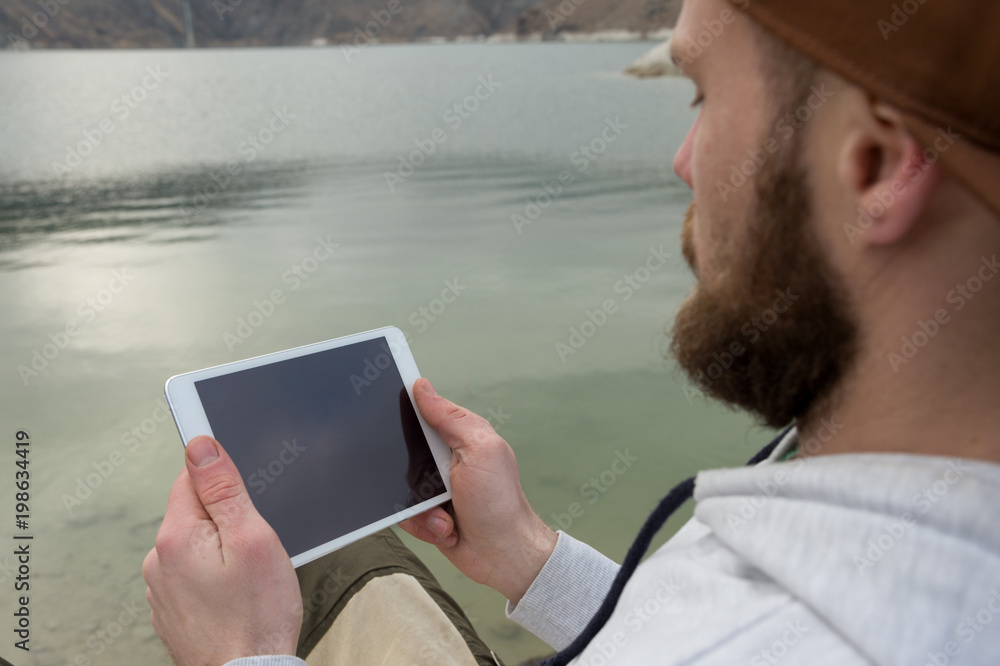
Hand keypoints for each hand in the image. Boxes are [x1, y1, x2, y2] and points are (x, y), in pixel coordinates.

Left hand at [142, 436, 301, 664]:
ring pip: (195, 543)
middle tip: (255, 547)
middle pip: (195, 511)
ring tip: (248, 577)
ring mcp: (161, 588)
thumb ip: (223, 489)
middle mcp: (157, 560)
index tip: (244, 498)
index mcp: (175, 536)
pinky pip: (193, 573)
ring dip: (221, 549)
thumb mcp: (251, 538)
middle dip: (227, 519)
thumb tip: (200, 446)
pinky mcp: (171, 608)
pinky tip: (236, 595)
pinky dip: (214, 576)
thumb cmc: (257, 616)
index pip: (192, 476)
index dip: (224, 480)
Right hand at [400, 378, 556, 603]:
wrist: (504, 556)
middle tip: (434, 486)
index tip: (393, 417)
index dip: (407, 412)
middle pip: (405, 452)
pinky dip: (424, 526)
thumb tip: (422, 387)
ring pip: (401, 487)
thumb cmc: (500, 502)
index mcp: (461, 436)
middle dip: (412, 474)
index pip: (425, 412)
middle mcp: (447, 459)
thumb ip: (450, 419)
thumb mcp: (479, 450)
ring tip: (447, 516)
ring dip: (422, 508)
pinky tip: (447, 530)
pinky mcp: (428, 514)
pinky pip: (405, 515)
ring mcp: (437, 488)